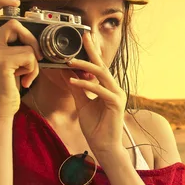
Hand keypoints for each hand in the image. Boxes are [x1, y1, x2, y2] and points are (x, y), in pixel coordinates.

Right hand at [0, 0, 43, 121]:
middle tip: (36, 55)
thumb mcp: (4, 66)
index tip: (14, 1)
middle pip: (13, 23)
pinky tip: (25, 82)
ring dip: (34, 58)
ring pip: (24, 41)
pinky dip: (34, 69)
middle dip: (31, 38)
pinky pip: (29, 56)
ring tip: (27, 73)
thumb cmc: (4, 92)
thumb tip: (30, 36)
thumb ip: (9, 49)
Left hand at [63, 31, 126, 157]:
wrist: (104, 147)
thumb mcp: (82, 104)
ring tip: (70, 61)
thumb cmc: (95, 127)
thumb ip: (77, 89)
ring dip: (85, 66)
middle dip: (92, 51)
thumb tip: (66, 74)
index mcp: (108, 88)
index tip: (84, 38)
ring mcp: (117, 95)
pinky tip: (73, 81)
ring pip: (101, 75)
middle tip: (83, 37)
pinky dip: (85, 85)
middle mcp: (115, 89)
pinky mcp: (116, 104)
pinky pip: (100, 90)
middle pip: (102, 66)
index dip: (92, 53)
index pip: (99, 67)